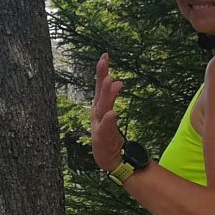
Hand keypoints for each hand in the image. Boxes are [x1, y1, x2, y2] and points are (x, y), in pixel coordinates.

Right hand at [91, 53, 127, 171]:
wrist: (108, 158)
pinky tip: (112, 112)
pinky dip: (108, 120)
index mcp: (98, 107)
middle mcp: (97, 114)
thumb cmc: (108, 135)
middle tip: (104, 62)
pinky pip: (106, 128)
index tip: (105, 55)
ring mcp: (99, 125)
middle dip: (101, 77)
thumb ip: (111, 97)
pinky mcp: (102, 138)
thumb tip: (117, 81)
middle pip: (99, 93)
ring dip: (106, 94)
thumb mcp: (110, 113)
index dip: (101, 71)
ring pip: (102, 108)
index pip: (99, 86)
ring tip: (110, 81)